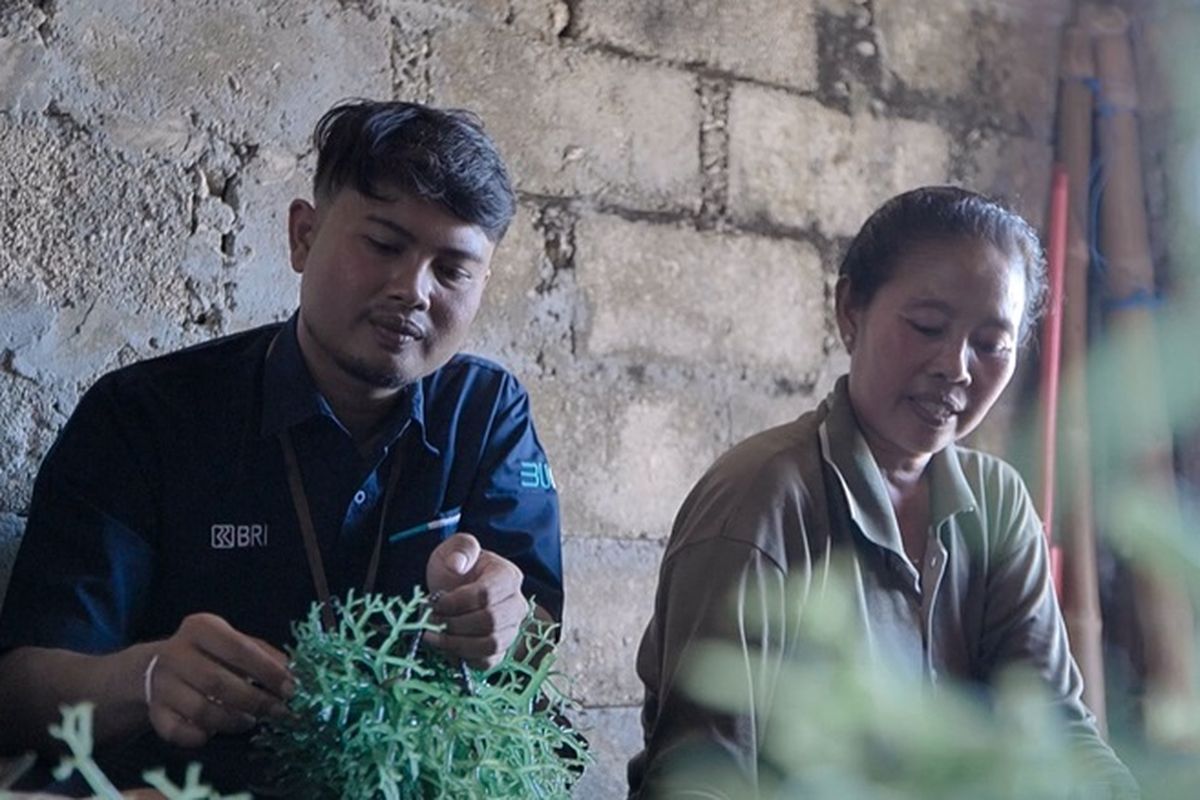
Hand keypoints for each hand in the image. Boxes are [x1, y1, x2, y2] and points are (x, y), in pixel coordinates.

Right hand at [144, 613, 292, 746]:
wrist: (155, 666)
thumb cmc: (210, 653)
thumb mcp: (235, 642)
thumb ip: (264, 655)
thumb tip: (293, 674)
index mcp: (201, 628)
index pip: (239, 649)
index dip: (268, 671)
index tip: (291, 689)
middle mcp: (176, 653)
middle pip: (218, 682)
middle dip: (255, 701)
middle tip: (278, 712)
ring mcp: (161, 684)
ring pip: (200, 710)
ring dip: (232, 721)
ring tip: (250, 721)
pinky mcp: (154, 711)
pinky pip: (177, 732)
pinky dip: (200, 736)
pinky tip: (214, 733)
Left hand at [424, 533, 528, 668]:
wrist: (454, 589)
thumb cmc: (456, 568)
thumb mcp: (454, 548)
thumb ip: (460, 548)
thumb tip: (457, 565)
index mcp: (508, 576)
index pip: (486, 594)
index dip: (457, 602)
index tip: (434, 602)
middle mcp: (516, 605)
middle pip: (490, 622)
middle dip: (454, 623)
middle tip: (430, 620)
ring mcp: (511, 630)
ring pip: (490, 645)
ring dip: (456, 643)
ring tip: (433, 635)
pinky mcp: (500, 650)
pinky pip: (487, 662)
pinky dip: (464, 658)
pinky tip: (445, 647)